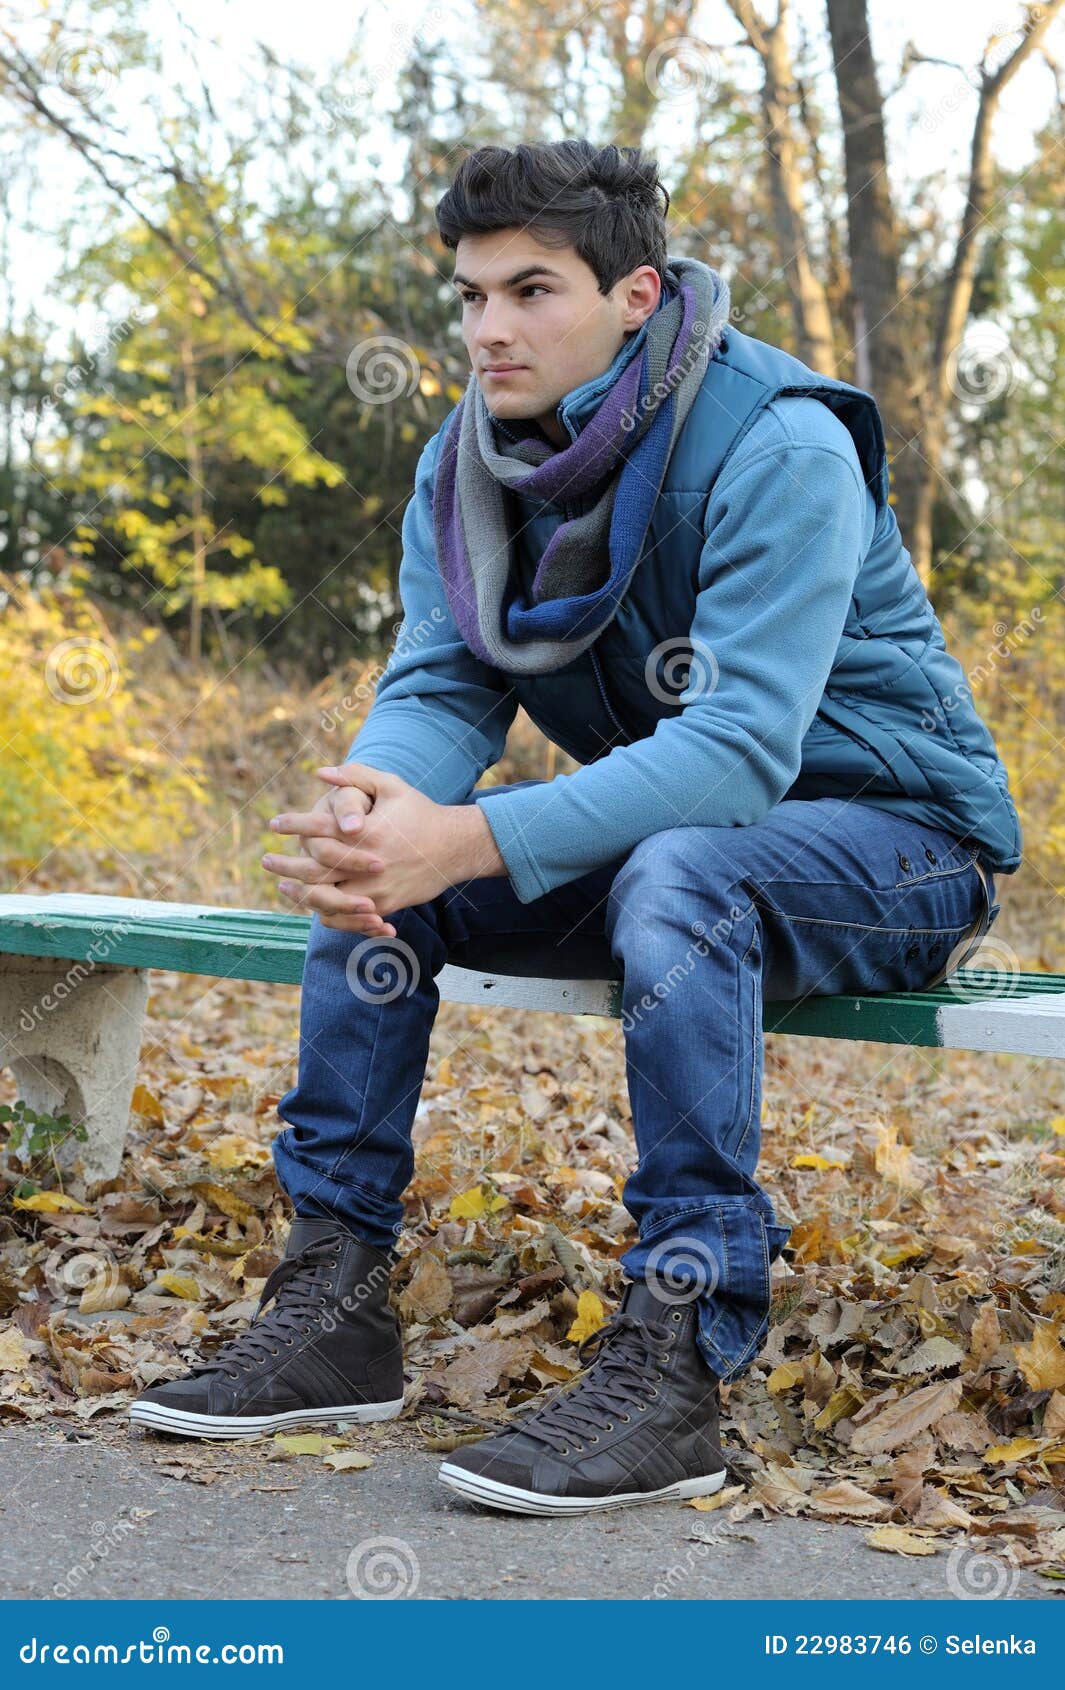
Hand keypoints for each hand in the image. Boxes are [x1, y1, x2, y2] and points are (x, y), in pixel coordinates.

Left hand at [263, 763, 504, 932]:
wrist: (455, 848)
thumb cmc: (419, 812)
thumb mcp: (391, 786)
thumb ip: (356, 776)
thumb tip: (320, 774)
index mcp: (368, 831)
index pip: (320, 828)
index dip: (293, 824)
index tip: (274, 823)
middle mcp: (369, 862)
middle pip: (315, 870)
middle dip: (286, 865)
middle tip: (266, 860)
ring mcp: (376, 888)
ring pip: (327, 898)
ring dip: (300, 893)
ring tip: (284, 886)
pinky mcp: (384, 905)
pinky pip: (347, 917)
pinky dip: (326, 912)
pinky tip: (312, 903)